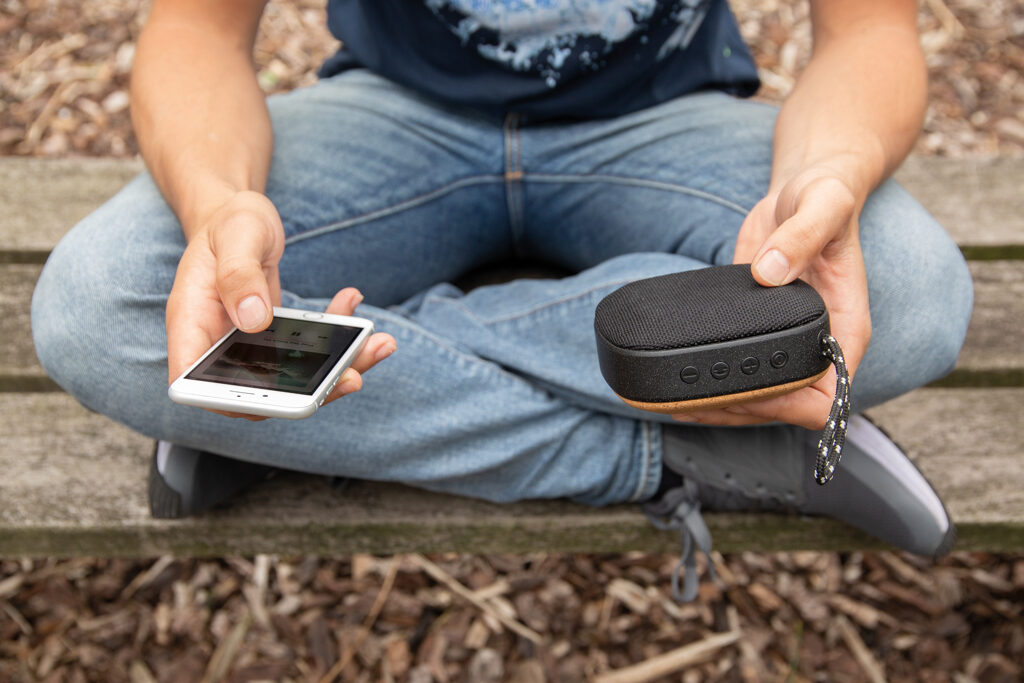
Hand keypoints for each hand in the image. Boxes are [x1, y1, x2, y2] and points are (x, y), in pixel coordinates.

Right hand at [166, 191, 395, 419]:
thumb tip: (254, 319)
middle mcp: (218, 345)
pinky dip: (340, 336)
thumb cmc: (230, 224)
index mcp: (192, 324)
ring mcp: (249, 347)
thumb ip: (239, 275)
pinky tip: (353, 303)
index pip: (194, 383)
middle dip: (313, 391)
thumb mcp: (236, 236)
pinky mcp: (277, 341)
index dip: (232, 402)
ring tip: (380, 343)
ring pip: (294, 378)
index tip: (282, 399)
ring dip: (341, 366)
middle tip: (354, 376)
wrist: (240, 217)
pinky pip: (309, 354)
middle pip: (260, 391)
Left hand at [672, 165, 871, 428]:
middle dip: (744, 410)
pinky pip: (742, 370)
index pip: (830, 394)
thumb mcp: (822, 206)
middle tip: (695, 400)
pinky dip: (714, 381)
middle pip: (788, 406)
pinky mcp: (760, 331)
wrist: (805, 189)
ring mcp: (787, 341)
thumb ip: (800, 237)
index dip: (792, 403)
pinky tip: (681, 383)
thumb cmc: (825, 196)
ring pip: (762, 397)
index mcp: (845, 327)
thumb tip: (769, 272)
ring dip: (723, 405)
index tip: (753, 389)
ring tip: (679, 401)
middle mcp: (817, 343)